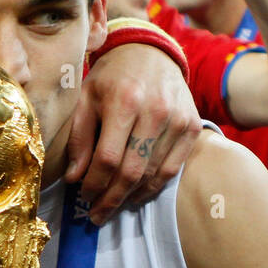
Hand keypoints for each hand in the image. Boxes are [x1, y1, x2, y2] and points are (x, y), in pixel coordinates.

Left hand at [67, 42, 200, 222]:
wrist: (151, 52)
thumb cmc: (112, 77)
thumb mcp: (86, 98)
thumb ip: (79, 138)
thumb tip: (74, 178)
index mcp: (124, 101)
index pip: (108, 158)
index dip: (94, 184)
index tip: (83, 196)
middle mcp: (155, 111)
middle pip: (132, 171)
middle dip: (111, 198)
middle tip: (96, 215)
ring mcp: (178, 120)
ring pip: (153, 174)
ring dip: (130, 197)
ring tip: (112, 207)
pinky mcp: (193, 126)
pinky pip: (172, 169)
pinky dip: (153, 187)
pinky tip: (136, 195)